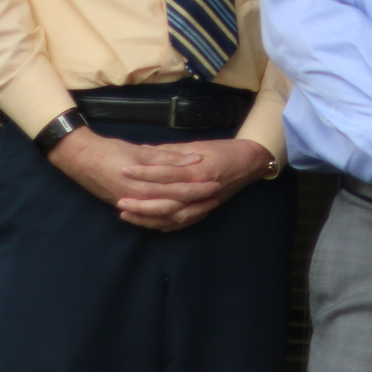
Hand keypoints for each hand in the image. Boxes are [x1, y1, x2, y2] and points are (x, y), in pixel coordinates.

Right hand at [47, 127, 221, 226]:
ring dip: (186, 215)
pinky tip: (180, 217)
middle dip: (197, 204)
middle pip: (175, 208)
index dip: (199, 188)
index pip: (179, 191)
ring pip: (164, 219)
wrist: (81, 159)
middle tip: (216, 198)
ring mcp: (132, 207)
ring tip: (205, 209)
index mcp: (145, 186)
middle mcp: (139, 201)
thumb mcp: (142, 152)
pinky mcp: (127, 207)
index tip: (217, 183)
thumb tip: (196, 159)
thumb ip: (170, 158)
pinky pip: (151, 221)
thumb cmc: (111, 151)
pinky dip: (168, 221)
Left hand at [114, 137, 274, 230]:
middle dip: (142, 203)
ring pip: (174, 217)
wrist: (252, 162)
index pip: (168, 174)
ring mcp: (206, 203)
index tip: (124, 169)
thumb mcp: (197, 146)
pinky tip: (146, 222)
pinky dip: (164, 225)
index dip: (144, 173)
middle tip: (120, 200)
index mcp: (200, 170)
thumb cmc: (225, 150)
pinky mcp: (206, 209)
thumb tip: (142, 151)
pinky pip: (183, 223)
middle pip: (168, 202)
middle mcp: (203, 190)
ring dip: (149, 217)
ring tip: (127, 213)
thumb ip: (170, 152)